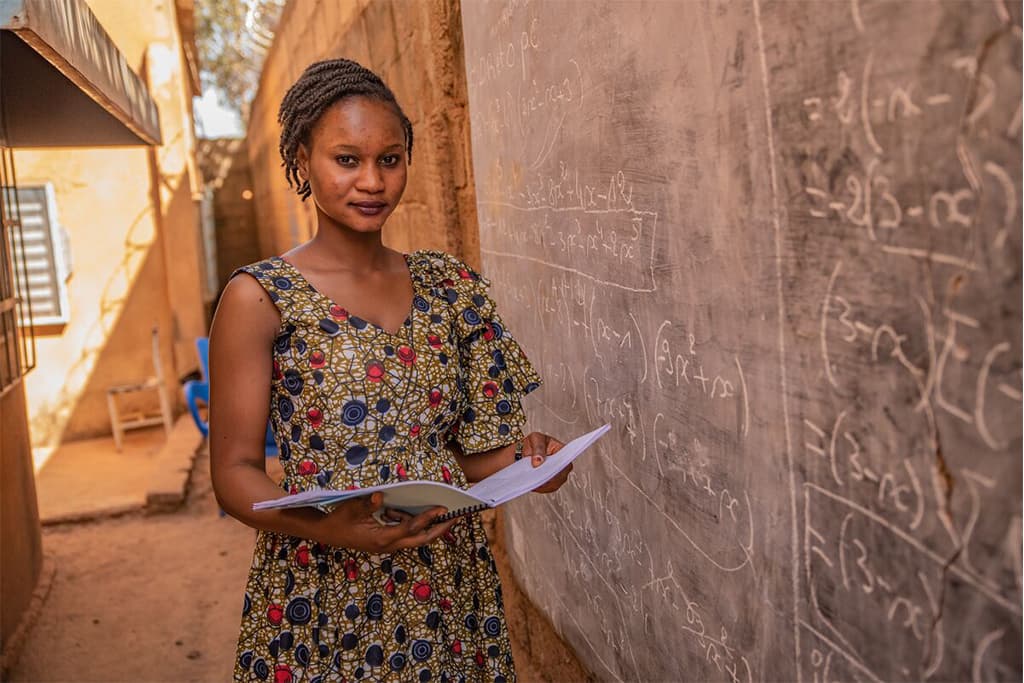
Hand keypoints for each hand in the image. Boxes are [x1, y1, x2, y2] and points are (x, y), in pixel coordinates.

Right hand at [316, 492, 457, 551]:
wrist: (327, 532)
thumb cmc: (339, 520)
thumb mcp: (352, 508)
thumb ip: (367, 503)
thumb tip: (380, 496)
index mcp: (381, 538)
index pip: (411, 528)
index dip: (427, 518)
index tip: (442, 509)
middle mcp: (388, 545)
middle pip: (421, 539)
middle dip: (440, 529)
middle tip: (456, 517)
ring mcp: (387, 544)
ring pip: (414, 537)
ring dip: (422, 523)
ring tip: (427, 508)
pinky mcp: (385, 541)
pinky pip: (403, 531)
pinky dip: (406, 520)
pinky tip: (393, 511)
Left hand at [521, 431, 571, 493]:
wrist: (523, 451)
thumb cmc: (533, 443)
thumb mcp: (535, 439)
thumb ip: (538, 448)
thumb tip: (539, 461)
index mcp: (562, 452)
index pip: (566, 463)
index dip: (560, 470)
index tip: (549, 472)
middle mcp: (561, 465)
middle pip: (561, 477)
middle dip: (550, 479)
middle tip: (539, 479)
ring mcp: (555, 475)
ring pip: (553, 485)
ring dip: (544, 485)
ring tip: (534, 482)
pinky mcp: (547, 483)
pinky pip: (545, 488)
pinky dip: (539, 487)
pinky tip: (532, 485)